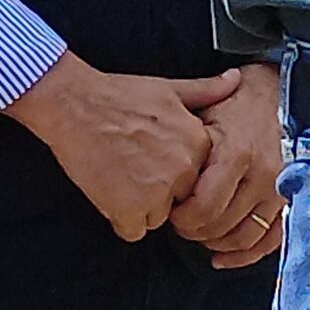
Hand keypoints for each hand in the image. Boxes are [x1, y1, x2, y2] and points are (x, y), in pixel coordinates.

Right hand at [5, 51, 212, 244]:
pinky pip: (133, 231)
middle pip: (179, 201)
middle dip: (158, 191)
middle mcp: (183, 170)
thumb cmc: (116, 95)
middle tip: (131, 165)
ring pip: (157, 218)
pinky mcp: (128, 209)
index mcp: (197, 143)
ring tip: (118, 175)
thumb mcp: (169, 88)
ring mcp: (156, 192)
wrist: (72, 103)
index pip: (199, 178)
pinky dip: (119, 218)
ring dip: (138, 206)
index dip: (175, 172)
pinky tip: (108, 191)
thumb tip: (236, 79)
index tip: (154, 156)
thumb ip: (206, 92)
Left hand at [176, 64, 287, 267]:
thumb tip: (160, 177)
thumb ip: (185, 146)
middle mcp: (261, 176)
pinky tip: (222, 258)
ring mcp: (278, 191)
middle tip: (181, 222)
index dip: (181, 217)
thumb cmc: (235, 106)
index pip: (204, 207)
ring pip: (243, 237)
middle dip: (194, 230)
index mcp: (236, 154)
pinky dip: (245, 255)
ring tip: (200, 233)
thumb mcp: (204, 115)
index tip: (171, 210)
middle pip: (220, 225)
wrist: (278, 96)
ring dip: (216, 243)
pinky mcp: (288, 201)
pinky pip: (269, 240)